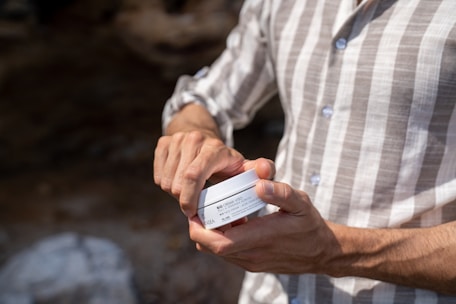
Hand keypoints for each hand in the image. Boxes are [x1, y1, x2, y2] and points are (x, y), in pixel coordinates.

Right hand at [154, 129, 274, 216]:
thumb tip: (265, 170)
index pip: (193, 175)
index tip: (192, 213)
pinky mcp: (163, 143)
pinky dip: (166, 184)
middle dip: (184, 200)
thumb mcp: (243, 166)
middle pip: (178, 183)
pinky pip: (158, 176)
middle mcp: (194, 140)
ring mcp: (176, 139)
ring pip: (166, 182)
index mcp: (214, 149)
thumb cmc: (225, 160)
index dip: (189, 197)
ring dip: (175, 193)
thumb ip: (260, 171)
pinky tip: (179, 181)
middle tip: (195, 204)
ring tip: (190, 191)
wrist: (204, 137)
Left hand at [188, 179, 338, 273]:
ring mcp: (252, 262)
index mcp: (261, 238)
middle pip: (212, 248)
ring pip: (218, 251)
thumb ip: (280, 193)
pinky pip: (228, 253)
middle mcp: (252, 255)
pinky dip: (222, 237)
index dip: (200, 229)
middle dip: (200, 229)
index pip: (219, 242)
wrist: (322, 252)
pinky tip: (233, 221)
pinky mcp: (253, 264)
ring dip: (210, 233)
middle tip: (200, 207)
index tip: (194, 211)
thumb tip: (259, 185)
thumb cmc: (310, 225)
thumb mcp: (301, 203)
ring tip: (216, 211)